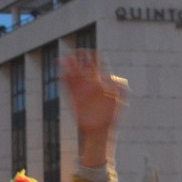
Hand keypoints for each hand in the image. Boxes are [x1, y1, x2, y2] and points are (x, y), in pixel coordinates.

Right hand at [62, 50, 127, 166]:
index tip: (92, 52)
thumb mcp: (120, 100)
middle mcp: (90, 83)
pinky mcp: (72, 97)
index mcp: (101, 81)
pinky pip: (67, 85)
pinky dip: (64, 78)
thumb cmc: (111, 116)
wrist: (100, 130)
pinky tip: (62, 72)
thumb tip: (112, 77)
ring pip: (74, 73)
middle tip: (77, 51)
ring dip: (69, 65)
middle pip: (84, 65)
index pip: (97, 64)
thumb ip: (120, 88)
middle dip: (80, 57)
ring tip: (65, 58)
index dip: (94, 56)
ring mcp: (81, 90)